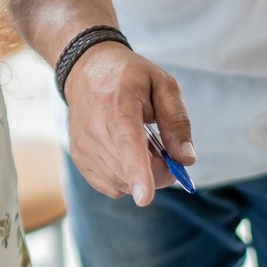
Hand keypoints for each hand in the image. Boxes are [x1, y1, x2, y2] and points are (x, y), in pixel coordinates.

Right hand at [62, 43, 193, 205]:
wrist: (86, 69)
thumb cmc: (129, 76)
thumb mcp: (163, 85)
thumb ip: (177, 122)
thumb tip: (186, 160)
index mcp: (119, 106)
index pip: (128, 144)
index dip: (138, 173)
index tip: (145, 197)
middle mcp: (95, 130)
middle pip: (133, 171)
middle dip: (159, 169)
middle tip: (161, 143)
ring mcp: (84, 148)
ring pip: (124, 184)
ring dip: (142, 174)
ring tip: (140, 142)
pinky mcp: (80, 160)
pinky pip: (112, 186)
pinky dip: (126, 178)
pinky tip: (126, 154)